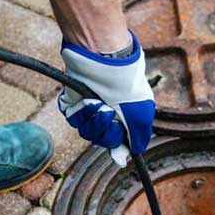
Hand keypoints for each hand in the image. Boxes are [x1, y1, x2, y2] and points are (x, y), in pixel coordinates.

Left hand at [58, 32, 154, 166]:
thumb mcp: (141, 113)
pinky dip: (82, 112)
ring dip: (94, 120)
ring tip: (100, 103)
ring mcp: (89, 108)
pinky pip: (74, 119)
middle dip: (106, 131)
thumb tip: (133, 153)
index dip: (116, 145)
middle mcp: (106, 114)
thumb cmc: (126, 85)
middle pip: (100, 139)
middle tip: (110, 113)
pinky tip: (89, 99)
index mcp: (123, 116)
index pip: (116, 141)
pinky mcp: (73, 102)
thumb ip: (139, 137)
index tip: (117, 148)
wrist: (106, 61)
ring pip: (86, 131)